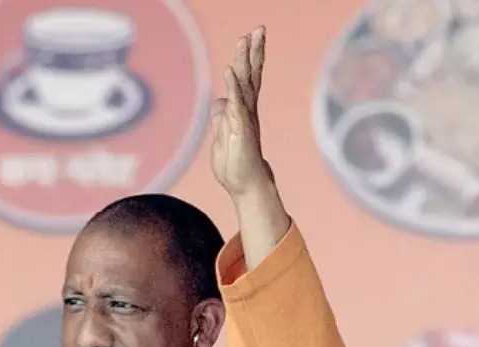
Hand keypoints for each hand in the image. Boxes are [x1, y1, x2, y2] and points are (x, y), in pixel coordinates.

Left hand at [209, 27, 271, 198]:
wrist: (246, 187)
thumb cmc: (236, 166)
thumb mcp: (222, 138)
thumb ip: (222, 118)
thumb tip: (219, 103)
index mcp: (243, 111)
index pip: (247, 79)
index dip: (248, 59)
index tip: (250, 37)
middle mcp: (247, 111)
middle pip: (251, 75)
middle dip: (254, 51)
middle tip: (259, 28)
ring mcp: (245, 120)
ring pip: (246, 84)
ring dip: (245, 61)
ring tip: (247, 38)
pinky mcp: (241, 131)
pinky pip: (236, 105)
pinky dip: (233, 87)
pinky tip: (230, 71)